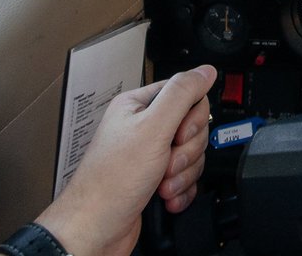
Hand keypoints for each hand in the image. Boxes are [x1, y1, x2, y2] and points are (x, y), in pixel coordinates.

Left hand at [36, 65, 216, 255]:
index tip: (179, 134)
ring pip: (191, 155)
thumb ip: (182, 94)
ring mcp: (149, 156)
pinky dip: (181, 191)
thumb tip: (205, 71)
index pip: (186, 94)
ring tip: (161, 184)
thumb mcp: (152, 128)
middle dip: (186, 151)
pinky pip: (186, 178)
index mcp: (139, 106)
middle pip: (193, 127)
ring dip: (182, 175)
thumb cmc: (111, 182)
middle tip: (166, 161)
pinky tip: (165, 197)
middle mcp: (143, 128)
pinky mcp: (155, 180)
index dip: (192, 117)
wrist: (95, 231)